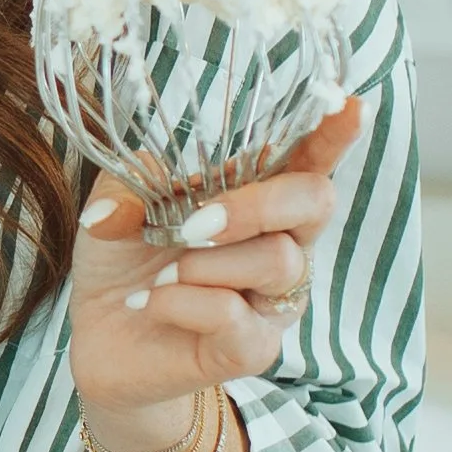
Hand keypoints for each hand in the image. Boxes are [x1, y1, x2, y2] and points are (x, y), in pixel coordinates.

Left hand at [68, 100, 362, 449]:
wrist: (100, 333)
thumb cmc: (126, 257)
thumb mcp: (118, 204)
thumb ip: (131, 186)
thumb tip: (120, 211)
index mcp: (259, 196)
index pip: (311, 158)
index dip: (335, 131)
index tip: (351, 103)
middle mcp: (283, 244)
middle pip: (315, 201)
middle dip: (256, 204)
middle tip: (191, 224)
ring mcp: (273, 299)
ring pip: (277, 261)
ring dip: (203, 261)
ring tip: (162, 274)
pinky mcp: (253, 349)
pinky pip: (233, 314)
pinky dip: (180, 302)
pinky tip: (150, 303)